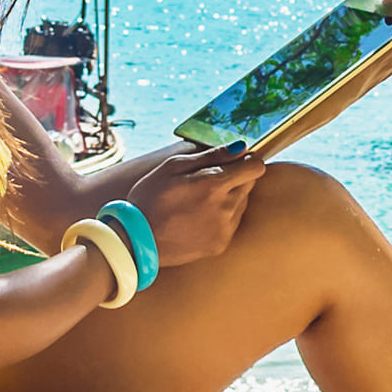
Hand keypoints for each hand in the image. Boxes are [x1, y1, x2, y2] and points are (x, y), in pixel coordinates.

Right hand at [121, 144, 265, 273]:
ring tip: (199, 201)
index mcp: (214, 184)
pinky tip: (198, 217)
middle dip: (236, 177)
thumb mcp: (173, 167)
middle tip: (207, 181)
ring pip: (242, 203)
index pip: (256, 167)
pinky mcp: (221, 244)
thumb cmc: (150, 197)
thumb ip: (211, 156)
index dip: (247, 160)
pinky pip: (232, 223)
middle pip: (250, 184)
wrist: (136, 241)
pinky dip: (222, 217)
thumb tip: (241, 147)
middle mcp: (226, 207)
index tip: (235, 160)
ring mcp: (225, 229)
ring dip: (228, 197)